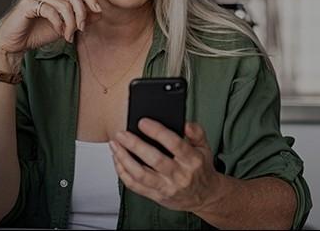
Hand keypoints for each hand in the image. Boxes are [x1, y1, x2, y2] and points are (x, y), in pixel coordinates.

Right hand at [0, 0, 102, 58]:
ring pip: (64, 4)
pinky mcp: (27, 4)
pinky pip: (50, 10)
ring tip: (68, 35)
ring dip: (70, 23)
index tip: (98, 12)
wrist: (15, 44)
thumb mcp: (65, 27)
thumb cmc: (38, 33)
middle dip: (81, 13)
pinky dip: (58, 23)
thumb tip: (99, 13)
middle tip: (81, 29)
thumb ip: (80, 19)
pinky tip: (58, 32)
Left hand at [110, 120, 225, 213]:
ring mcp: (167, 187)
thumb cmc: (201, 169)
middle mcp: (180, 175)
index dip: (157, 132)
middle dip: (135, 145)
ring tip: (115, 145)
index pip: (174, 144)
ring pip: (141, 174)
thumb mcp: (205, 147)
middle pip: (154, 159)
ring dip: (124, 159)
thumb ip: (196, 132)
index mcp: (192, 160)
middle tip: (121, 134)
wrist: (204, 196)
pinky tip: (118, 160)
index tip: (143, 123)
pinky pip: (135, 186)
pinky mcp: (157, 196)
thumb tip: (185, 123)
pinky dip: (123, 173)